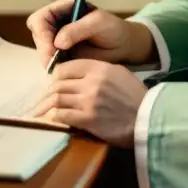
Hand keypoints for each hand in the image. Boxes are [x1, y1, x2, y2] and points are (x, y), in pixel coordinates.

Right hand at [26, 0, 154, 69]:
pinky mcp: (62, 55)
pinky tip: (65, 72)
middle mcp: (57, 23)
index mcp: (64, 9)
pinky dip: (55, 68)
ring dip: (48, 61)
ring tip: (62, 68)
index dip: (42, 33)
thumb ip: (78, 30)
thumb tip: (57, 42)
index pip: (41, 18)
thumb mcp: (99, 24)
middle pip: (38, 35)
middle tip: (53, 64)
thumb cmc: (114, 29)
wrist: (124, 47)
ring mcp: (58, 40)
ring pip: (42, 50)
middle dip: (43, 50)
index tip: (52, 48)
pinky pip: (51, 62)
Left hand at [31, 59, 147, 146]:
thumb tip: (78, 76)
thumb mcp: (119, 74)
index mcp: (99, 67)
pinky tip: (50, 120)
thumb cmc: (136, 98)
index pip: (66, 67)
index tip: (53, 84)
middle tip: (43, 101)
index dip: (56, 76)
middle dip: (47, 93)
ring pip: (57, 98)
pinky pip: (62, 115)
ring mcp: (89, 100)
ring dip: (45, 106)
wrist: (148, 119)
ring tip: (39, 112)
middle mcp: (92, 81)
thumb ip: (98, 71)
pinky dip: (53, 117)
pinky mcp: (88, 119)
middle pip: (58, 84)